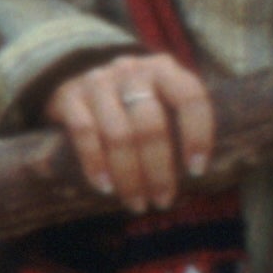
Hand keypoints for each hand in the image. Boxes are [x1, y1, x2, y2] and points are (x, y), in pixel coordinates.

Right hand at [44, 48, 217, 208]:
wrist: (83, 83)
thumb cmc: (136, 104)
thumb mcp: (163, 102)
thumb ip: (181, 125)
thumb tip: (202, 177)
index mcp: (165, 69)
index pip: (190, 97)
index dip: (197, 135)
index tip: (196, 171)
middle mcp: (132, 70)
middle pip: (150, 124)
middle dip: (158, 170)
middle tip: (162, 201)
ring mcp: (98, 81)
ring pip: (117, 134)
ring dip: (129, 176)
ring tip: (136, 203)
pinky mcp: (70, 95)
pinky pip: (84, 133)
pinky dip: (96, 165)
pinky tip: (106, 188)